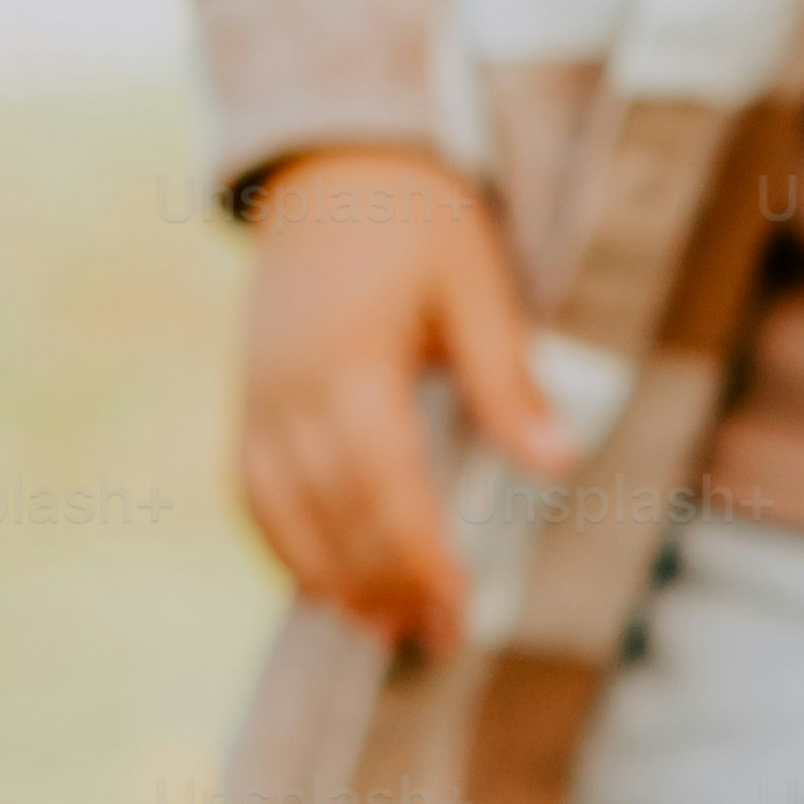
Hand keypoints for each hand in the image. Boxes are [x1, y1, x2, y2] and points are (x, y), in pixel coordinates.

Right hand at [233, 143, 569, 657]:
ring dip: (331, 578)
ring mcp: (257, 392)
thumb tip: (557, 463)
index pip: (383, 482)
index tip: (456, 606)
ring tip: (386, 630)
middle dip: (385, 582)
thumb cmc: (418, 222)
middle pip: (332, 510)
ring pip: (281, 510)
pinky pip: (251, 488)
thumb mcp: (479, 285)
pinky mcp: (246, 396)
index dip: (418, 554)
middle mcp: (289, 383)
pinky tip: (328, 585)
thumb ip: (507, 378)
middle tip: (439, 639)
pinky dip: (284, 543)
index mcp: (350, 358)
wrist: (332, 165)